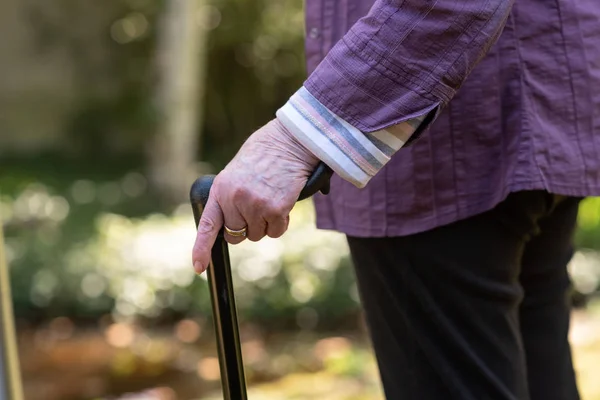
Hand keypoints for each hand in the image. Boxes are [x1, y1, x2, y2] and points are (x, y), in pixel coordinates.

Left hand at [192, 118, 319, 272]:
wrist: (290, 142)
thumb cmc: (264, 156)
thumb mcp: (237, 173)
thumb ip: (229, 197)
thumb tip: (231, 226)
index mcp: (221, 189)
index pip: (208, 225)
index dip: (201, 249)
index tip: (199, 267)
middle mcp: (235, 199)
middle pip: (237, 236)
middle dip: (246, 228)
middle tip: (256, 207)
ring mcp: (255, 205)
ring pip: (257, 235)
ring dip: (265, 224)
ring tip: (270, 199)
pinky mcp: (275, 210)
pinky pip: (276, 232)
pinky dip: (280, 223)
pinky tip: (282, 203)